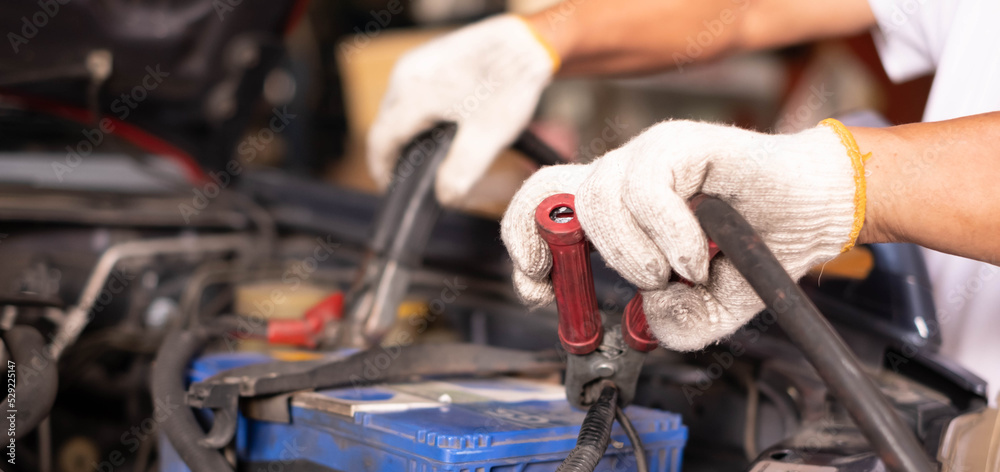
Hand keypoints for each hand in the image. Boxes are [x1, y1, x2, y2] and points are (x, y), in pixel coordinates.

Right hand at [366, 15, 557, 204]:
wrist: (530, 42)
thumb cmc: (509, 84)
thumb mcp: (487, 136)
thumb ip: (461, 171)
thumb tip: (444, 196)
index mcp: (412, 95)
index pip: (381, 140)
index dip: (383, 169)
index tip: (392, 187)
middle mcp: (406, 74)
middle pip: (386, 123)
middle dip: (395, 151)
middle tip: (412, 175)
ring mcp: (417, 62)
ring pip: (399, 106)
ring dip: (407, 131)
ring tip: (426, 153)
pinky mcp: (430, 57)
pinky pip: (412, 91)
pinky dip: (419, 112)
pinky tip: (441, 124)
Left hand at [501, 119, 866, 350]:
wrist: (818, 212)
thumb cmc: (760, 248)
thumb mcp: (708, 305)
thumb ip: (673, 321)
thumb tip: (645, 318)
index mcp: (616, 207)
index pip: (539, 208)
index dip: (522, 246)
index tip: (539, 289)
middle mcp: (624, 175)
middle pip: (548, 193)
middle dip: (565, 251)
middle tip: (610, 282)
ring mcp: (650, 153)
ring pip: (597, 199)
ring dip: (634, 255)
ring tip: (679, 271)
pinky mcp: (682, 142)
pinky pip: (646, 189)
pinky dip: (667, 235)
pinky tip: (696, 254)